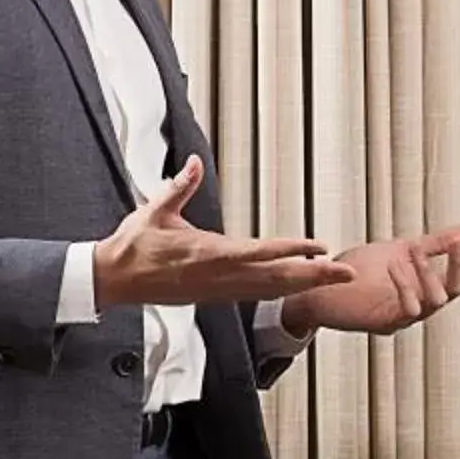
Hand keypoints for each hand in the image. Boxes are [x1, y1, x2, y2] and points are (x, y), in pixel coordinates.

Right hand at [93, 156, 356, 306]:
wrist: (112, 281)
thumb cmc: (133, 245)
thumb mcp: (154, 210)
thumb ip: (180, 186)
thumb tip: (197, 162)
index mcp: (205, 253)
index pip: (257, 252)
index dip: (290, 250)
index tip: (318, 247)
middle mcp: (217, 276)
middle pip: (274, 279)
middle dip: (313, 276)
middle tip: (346, 273)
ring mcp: (218, 290)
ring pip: (270, 290)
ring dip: (304, 284)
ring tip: (335, 277)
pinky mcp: (215, 296)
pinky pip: (257, 294)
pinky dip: (283, 290)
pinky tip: (301, 285)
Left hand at [281, 226, 459, 337]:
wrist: (321, 285)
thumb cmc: (359, 271)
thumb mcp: (402, 249)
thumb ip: (434, 244)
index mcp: (427, 286)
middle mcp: (421, 305)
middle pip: (455, 291)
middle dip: (459, 267)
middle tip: (458, 243)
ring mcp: (404, 317)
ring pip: (435, 301)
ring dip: (428, 272)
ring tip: (414, 251)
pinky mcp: (385, 322)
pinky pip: (407, 309)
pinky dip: (405, 284)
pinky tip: (397, 264)